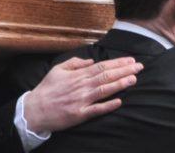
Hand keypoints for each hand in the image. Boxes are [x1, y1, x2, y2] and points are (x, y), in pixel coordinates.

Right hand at [24, 56, 142, 134]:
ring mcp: (81, 100)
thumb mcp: (58, 69)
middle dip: (124, 71)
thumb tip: (91, 61)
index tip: (131, 60)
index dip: (117, 63)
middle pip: (106, 76)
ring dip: (120, 84)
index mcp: (77, 75)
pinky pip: (96, 110)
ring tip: (134, 79)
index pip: (102, 66)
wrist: (35, 110)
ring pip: (104, 90)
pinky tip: (119, 101)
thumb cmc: (47, 89)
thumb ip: (75, 63)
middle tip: (139, 67)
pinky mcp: (79, 114)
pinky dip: (108, 105)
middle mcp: (81, 86)